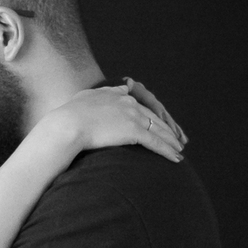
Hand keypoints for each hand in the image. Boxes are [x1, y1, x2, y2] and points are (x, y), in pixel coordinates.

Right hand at [43, 81, 184, 162]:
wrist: (67, 124)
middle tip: (176, 138)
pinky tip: (176, 158)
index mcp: (118, 96)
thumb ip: (101, 94)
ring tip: (179, 150)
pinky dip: (167, 150)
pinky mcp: (134, 131)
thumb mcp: (86, 97)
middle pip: (153, 117)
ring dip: (171, 141)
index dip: (150, 117)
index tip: (157, 124)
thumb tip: (115, 90)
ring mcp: (132, 117)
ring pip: (158, 130)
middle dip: (166, 129)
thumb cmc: (70, 114)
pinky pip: (155, 143)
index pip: (140, 107)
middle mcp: (129, 104)